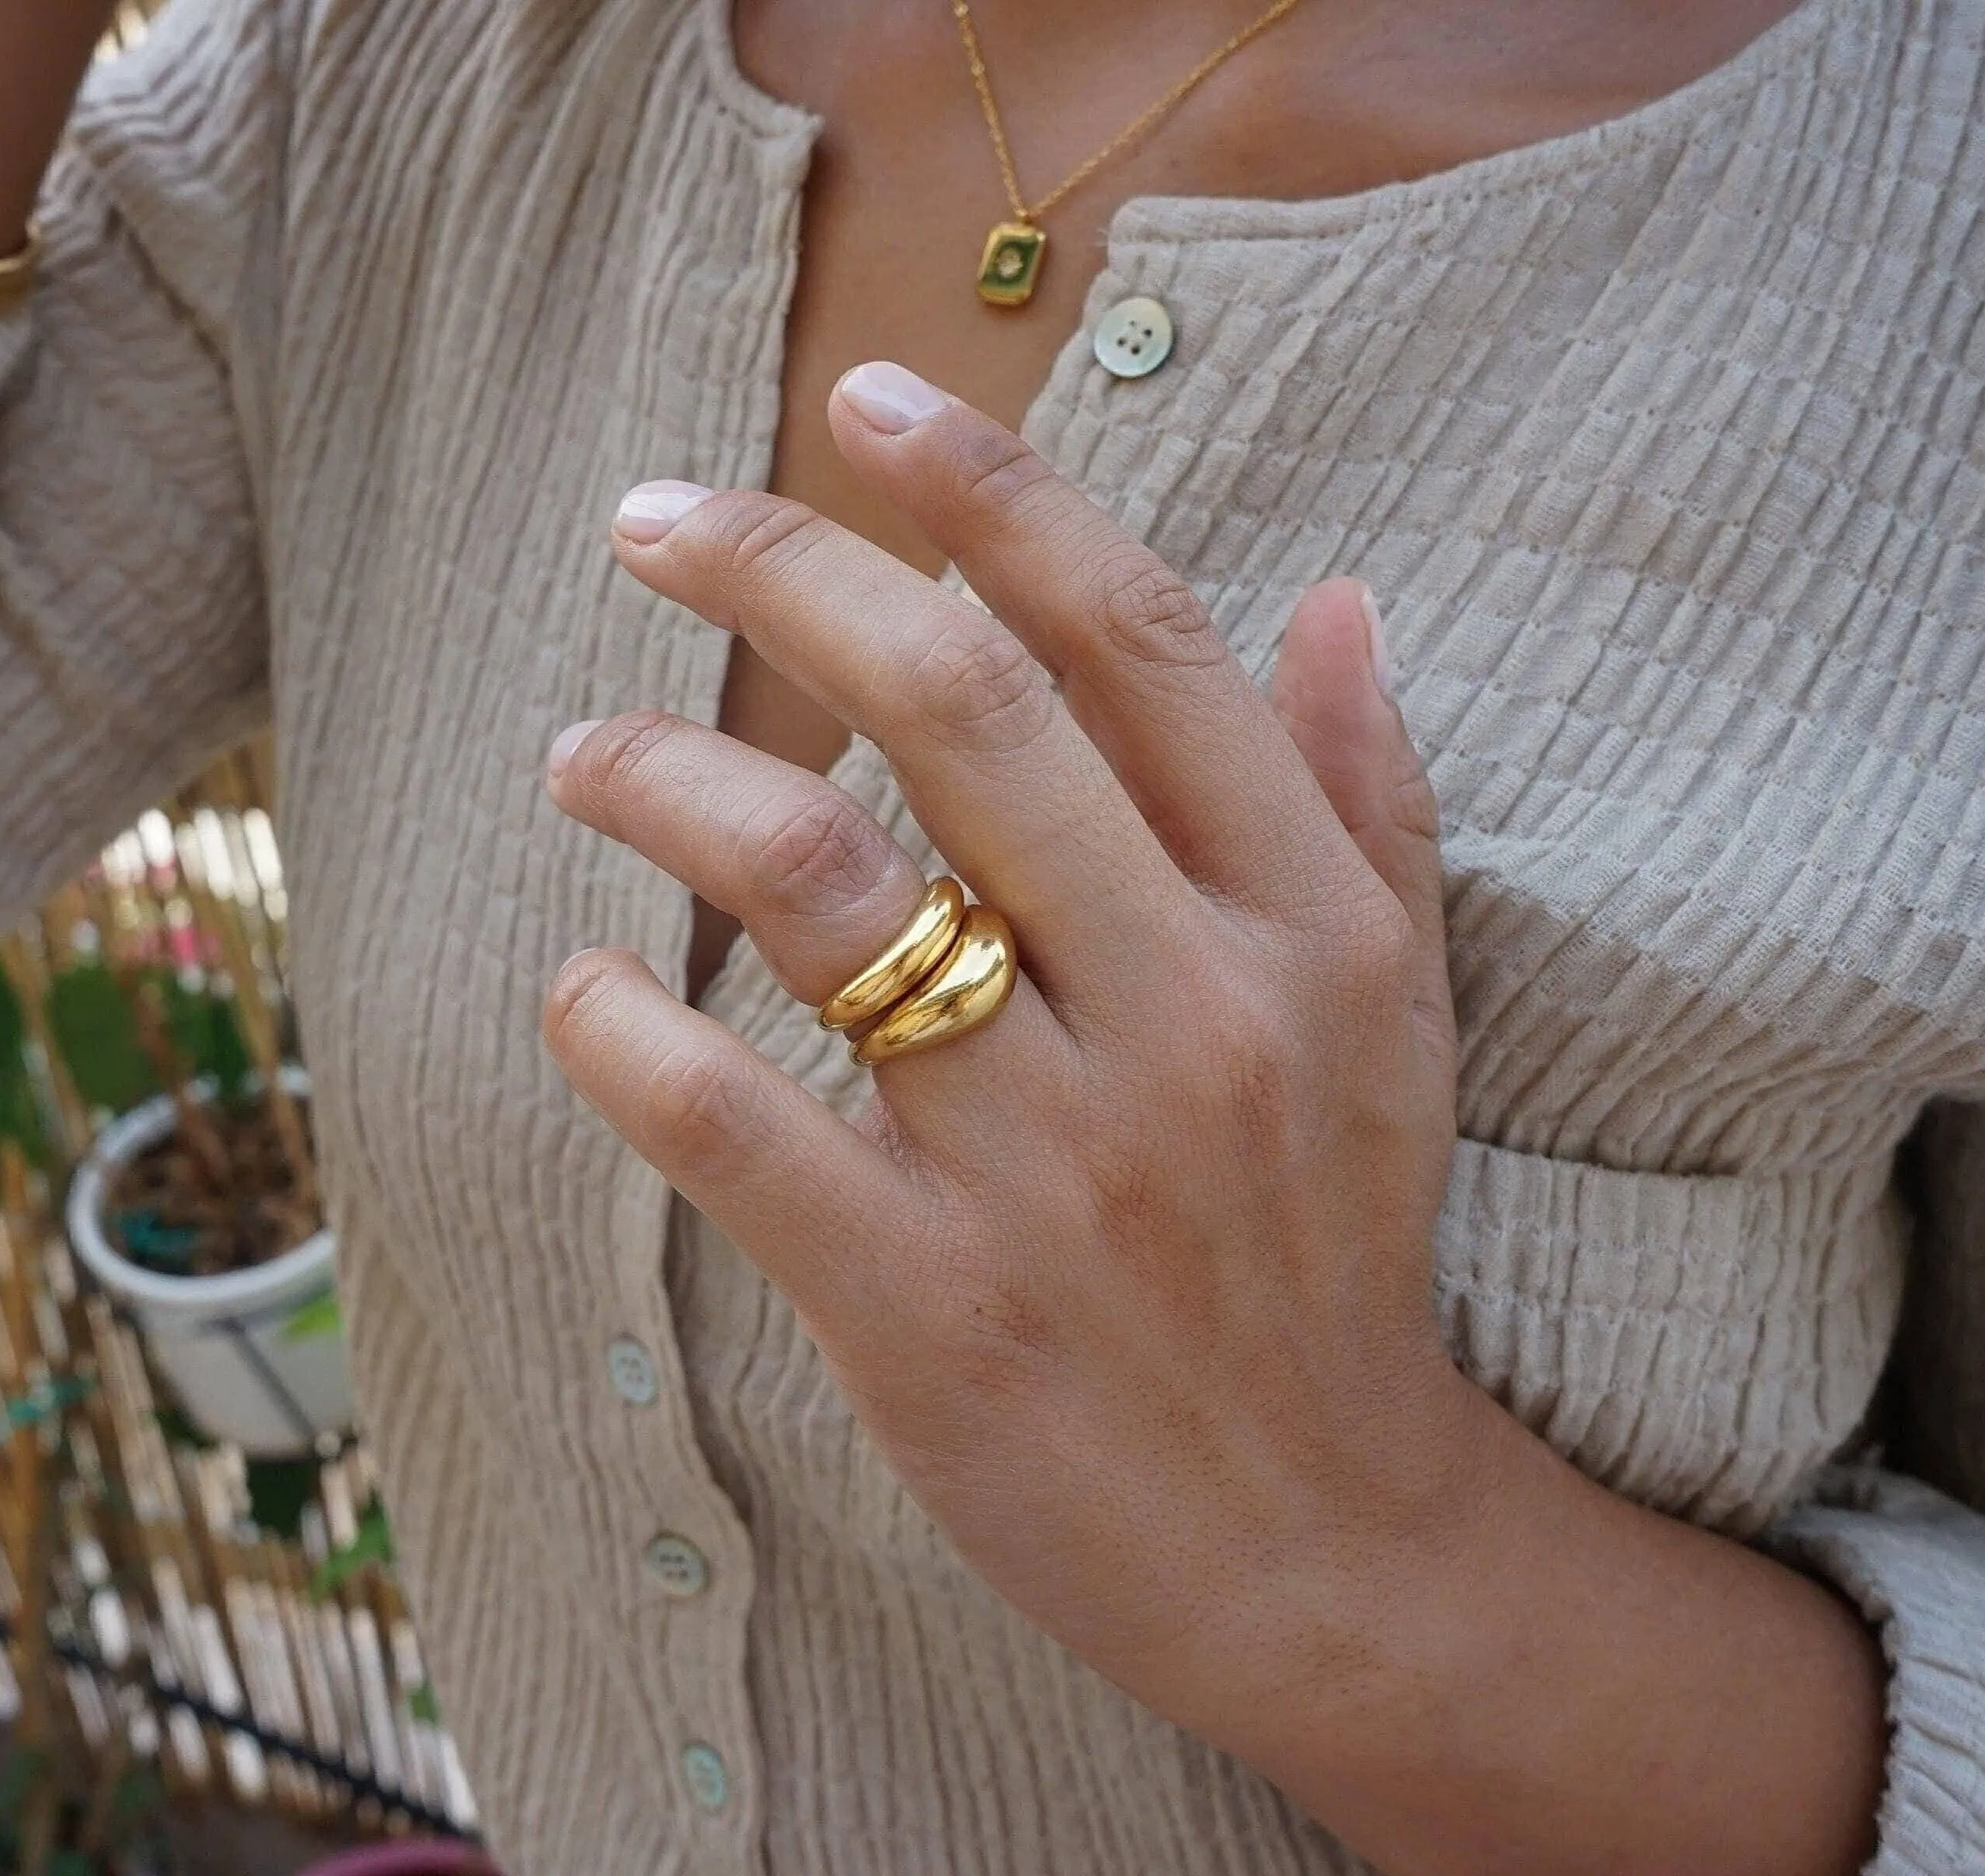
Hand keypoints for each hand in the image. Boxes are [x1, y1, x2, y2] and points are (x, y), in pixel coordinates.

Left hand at [543, 363, 1887, 1875]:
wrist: (1326, 1548)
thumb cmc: (1339, 1255)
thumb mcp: (1403, 1016)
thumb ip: (1368, 799)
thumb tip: (1329, 598)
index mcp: (1309, 927)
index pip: (1140, 643)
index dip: (990, 493)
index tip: (867, 400)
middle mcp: (1191, 1015)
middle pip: (962, 713)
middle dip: (785, 567)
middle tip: (652, 514)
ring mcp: (1055, 1165)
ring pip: (822, 887)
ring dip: (670, 775)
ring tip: (581, 749)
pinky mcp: (929, 1304)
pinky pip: (736, 1122)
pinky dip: (625, 1033)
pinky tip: (580, 990)